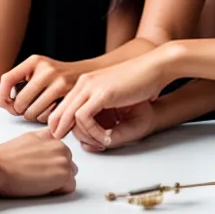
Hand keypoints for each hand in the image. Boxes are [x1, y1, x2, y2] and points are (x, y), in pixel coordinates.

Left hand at [0, 55, 86, 122]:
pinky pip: (46, 117)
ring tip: (38, 109)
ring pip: (31, 112)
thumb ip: (15, 84)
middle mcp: (46, 69)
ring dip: (32, 116)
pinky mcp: (68, 95)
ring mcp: (59, 81)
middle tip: (26, 108)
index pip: (7, 79)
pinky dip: (45, 119)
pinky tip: (50, 111)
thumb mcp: (36, 72)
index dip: (2, 95)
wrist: (86, 73)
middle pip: (19, 101)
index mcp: (35, 61)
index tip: (4, 103)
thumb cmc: (56, 76)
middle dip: (20, 110)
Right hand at [0, 128, 76, 197]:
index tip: (38, 168)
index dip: (50, 164)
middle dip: (55, 173)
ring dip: (57, 182)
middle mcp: (61, 146)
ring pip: (69, 176)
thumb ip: (42, 139)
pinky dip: (57, 191)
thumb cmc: (2, 158)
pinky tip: (40, 188)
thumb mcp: (26, 139)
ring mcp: (64, 160)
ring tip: (36, 182)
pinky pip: (69, 188)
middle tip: (34, 177)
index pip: (61, 154)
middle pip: (67, 165)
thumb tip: (48, 140)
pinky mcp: (63, 175)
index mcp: (51, 138)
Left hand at [48, 51, 170, 143]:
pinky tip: (106, 136)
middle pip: (59, 114)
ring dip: (82, 135)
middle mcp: (84, 83)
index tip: (73, 139)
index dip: (61, 126)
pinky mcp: (101, 92)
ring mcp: (91, 86)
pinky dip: (91, 131)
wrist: (155, 67)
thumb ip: (99, 107)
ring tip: (99, 142)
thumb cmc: (140, 81)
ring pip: (68, 117)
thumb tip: (90, 124)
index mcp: (85, 83)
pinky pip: (83, 117)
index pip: (60, 108)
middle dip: (65, 133)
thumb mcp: (114, 95)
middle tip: (81, 146)